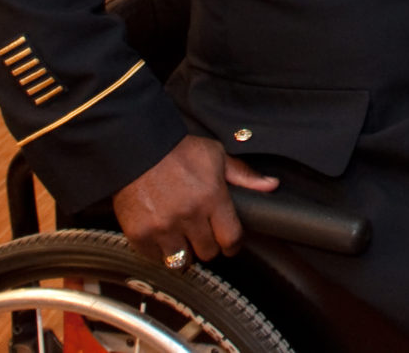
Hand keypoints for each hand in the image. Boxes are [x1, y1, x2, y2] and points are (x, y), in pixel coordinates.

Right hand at [112, 135, 278, 265]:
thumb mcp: (216, 155)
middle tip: (202, 234)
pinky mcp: (140, 234)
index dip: (233, 245)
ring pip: (182, 261)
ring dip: (184, 252)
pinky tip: (162, 236)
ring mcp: (163, 227)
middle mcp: (189, 215)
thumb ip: (243, 175)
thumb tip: (271, 185)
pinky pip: (155, 258)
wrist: (137, 148)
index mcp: (212, 197)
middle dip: (208, 245)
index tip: (229, 244)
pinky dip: (159, 251)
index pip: (232, 238)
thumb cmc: (178, 151)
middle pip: (208, 252)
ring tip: (181, 238)